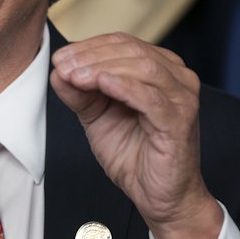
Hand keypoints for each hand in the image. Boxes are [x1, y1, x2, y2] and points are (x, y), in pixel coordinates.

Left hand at [50, 33, 222, 238]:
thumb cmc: (133, 153)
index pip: (121, 43)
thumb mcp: (96, 116)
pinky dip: (126, 87)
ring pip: (143, 68)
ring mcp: (181, 98)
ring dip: (103, 68)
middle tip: (63, 67)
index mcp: (158, 68)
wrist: (157, 196)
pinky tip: (103, 84)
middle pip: (131, 50)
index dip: (87, 46)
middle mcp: (176, 77)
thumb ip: (78, 92)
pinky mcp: (180, 123)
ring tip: (76, 76)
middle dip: (91, 56)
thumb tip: (57, 70)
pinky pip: (153, 99)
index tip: (59, 58)